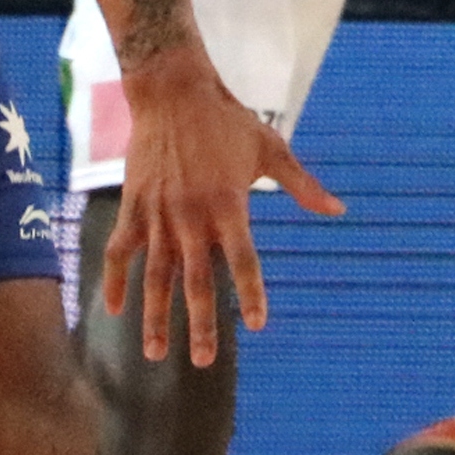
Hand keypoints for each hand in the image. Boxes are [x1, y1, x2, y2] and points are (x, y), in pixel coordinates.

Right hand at [98, 59, 344, 362]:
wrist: (174, 93)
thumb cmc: (228, 122)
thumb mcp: (271, 149)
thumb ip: (302, 186)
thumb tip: (339, 210)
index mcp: (229, 206)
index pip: (243, 261)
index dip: (250, 293)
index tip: (258, 324)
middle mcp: (192, 217)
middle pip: (196, 281)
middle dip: (200, 324)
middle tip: (203, 361)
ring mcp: (159, 215)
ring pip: (155, 276)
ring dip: (155, 316)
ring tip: (155, 352)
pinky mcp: (134, 208)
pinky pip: (120, 252)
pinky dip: (115, 281)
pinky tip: (115, 309)